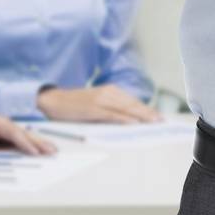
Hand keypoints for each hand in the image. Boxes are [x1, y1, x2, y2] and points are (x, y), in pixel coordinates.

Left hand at [0, 108, 55, 155]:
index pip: (13, 134)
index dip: (24, 143)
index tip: (34, 152)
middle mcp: (5, 123)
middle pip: (25, 133)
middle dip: (39, 142)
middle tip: (52, 151)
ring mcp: (8, 126)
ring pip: (27, 134)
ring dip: (40, 142)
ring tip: (53, 150)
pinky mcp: (8, 130)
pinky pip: (23, 136)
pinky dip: (34, 141)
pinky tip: (42, 146)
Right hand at [37, 85, 161, 123]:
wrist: (53, 101)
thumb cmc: (75, 105)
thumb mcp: (96, 103)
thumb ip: (111, 108)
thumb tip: (128, 120)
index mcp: (110, 91)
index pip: (132, 101)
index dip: (146, 109)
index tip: (158, 116)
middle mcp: (107, 92)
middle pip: (132, 104)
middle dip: (147, 113)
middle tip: (160, 121)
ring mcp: (100, 100)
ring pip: (125, 108)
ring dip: (140, 116)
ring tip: (152, 122)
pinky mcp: (93, 109)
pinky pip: (112, 115)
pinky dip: (124, 119)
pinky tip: (133, 123)